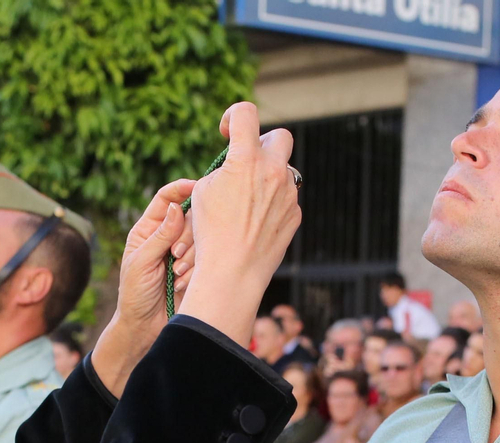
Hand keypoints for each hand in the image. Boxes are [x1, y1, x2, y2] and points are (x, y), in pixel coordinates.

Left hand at [91, 178, 196, 395]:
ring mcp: (184, 252)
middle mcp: (168, 237)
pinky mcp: (197, 268)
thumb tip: (176, 207)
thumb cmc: (135, 294)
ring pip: (201, 237)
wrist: (145, 328)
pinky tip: (182, 284)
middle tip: (175, 255)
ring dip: (190, 255)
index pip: (166, 199)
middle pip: (189, 216)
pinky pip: (206, 258)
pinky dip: (195, 270)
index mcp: (148, 229)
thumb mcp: (142, 262)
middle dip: (186, 234)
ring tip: (176, 275)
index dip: (182, 189)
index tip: (199, 187)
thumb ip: (161, 235)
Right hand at [178, 102, 301, 345]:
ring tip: (246, 201)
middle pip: (280, 136)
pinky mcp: (295, 214)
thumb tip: (236, 164)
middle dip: (263, 143)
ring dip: (267, 178)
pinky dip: (272, 203)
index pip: (246, 113)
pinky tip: (255, 222)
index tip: (227, 131)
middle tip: (248, 161)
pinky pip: (286, 199)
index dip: (233, 116)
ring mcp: (289, 193)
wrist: (233, 272)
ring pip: (283, 172)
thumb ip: (224, 167)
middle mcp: (274, 171)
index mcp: (247, 158)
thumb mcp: (204, 190)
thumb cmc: (210, 231)